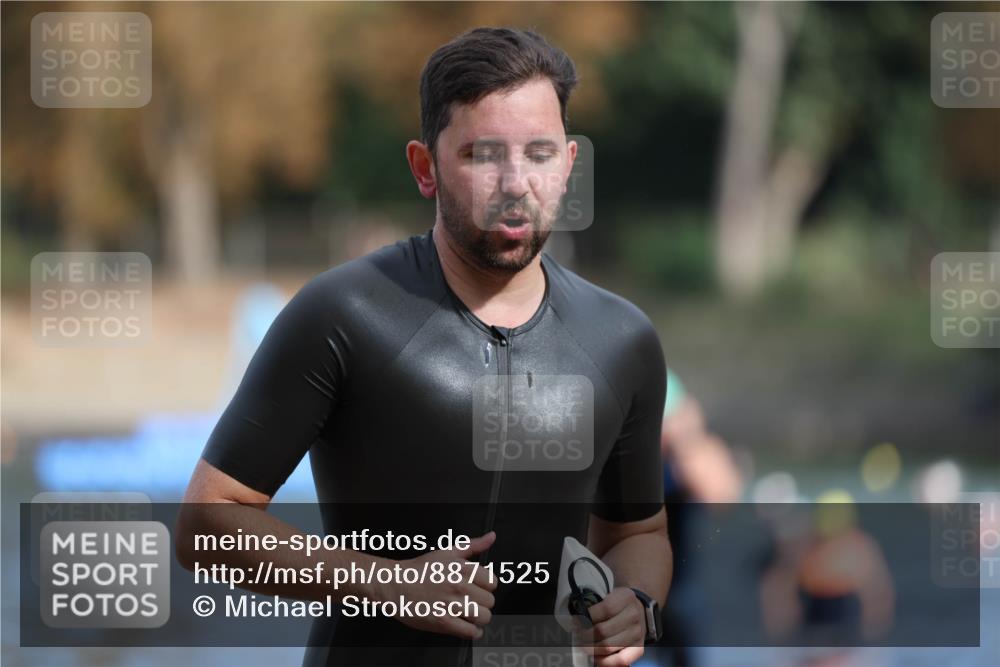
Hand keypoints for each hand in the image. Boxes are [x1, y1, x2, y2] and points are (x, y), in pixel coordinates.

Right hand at [379, 531, 497, 639]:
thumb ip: (473, 545)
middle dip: (482, 603)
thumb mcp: (447, 552)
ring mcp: (451, 604)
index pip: (492, 582)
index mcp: (462, 568)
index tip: (478, 589)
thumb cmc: (420, 570)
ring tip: (469, 615)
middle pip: (489, 601)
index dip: (486, 587)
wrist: (395, 585)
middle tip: (471, 602)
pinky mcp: (443, 622)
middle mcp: (459, 585)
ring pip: (483, 617)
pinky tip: (466, 626)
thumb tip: (491, 537)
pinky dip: (472, 632)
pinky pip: (470, 631)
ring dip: (479, 618)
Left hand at [572, 587, 645, 665]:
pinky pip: (621, 660)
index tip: (575, 622)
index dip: (587, 617)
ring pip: (609, 647)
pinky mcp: (639, 648)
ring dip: (591, 649)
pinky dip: (604, 662)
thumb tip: (575, 622)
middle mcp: (634, 615)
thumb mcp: (609, 596)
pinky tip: (594, 658)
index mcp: (626, 597)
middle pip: (603, 630)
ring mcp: (638, 633)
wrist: (637, 608)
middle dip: (584, 636)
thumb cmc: (617, 603)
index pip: (604, 609)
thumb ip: (595, 607)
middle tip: (575, 636)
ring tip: (581, 646)